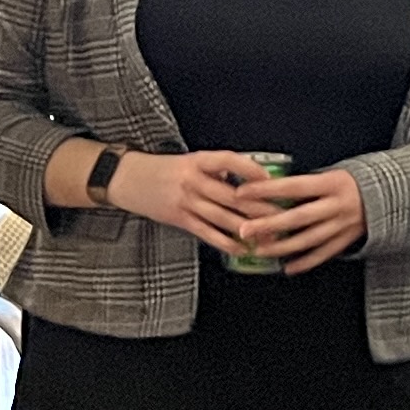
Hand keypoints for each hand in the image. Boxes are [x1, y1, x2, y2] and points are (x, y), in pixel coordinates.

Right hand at [106, 146, 266, 249]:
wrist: (125, 178)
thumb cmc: (164, 169)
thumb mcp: (190, 161)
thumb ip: (217, 169)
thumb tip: (250, 177)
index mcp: (198, 160)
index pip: (229, 161)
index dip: (251, 169)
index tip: (270, 179)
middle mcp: (193, 180)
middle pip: (232, 195)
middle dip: (260, 207)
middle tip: (284, 216)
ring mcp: (185, 201)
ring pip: (222, 216)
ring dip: (248, 228)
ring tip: (270, 236)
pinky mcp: (179, 218)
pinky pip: (206, 232)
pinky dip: (225, 242)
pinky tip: (242, 248)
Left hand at [233, 163, 366, 272]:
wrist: (393, 194)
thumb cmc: (353, 182)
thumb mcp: (332, 174)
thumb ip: (306, 185)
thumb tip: (269, 189)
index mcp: (332, 183)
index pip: (294, 187)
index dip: (267, 190)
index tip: (242, 192)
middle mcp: (338, 205)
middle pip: (298, 217)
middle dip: (268, 224)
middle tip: (244, 229)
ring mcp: (344, 225)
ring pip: (308, 239)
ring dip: (282, 246)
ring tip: (259, 250)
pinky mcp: (349, 239)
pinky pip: (324, 253)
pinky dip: (305, 262)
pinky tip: (287, 267)